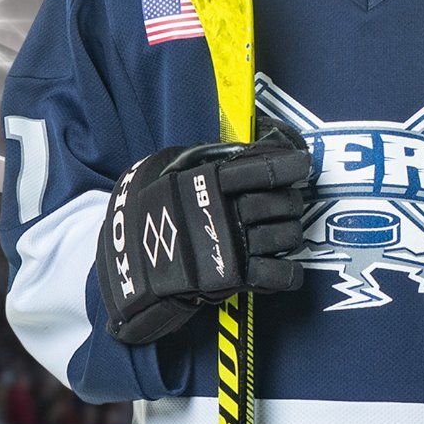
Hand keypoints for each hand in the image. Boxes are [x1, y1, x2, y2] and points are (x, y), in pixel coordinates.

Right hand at [96, 120, 311, 344]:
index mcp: (210, 181)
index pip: (265, 168)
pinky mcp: (232, 276)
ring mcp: (232, 245)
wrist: (123, 263)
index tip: (300, 165)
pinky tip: (287, 269)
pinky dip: (289, 273)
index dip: (290, 166)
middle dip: (291, 203)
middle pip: (284, 203)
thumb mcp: (168, 169)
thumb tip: (254, 147)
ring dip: (291, 234)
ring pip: (287, 236)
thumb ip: (208, 159)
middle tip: (284, 205)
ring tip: (279, 233)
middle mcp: (226, 212)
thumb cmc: (148, 210)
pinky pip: (277, 275)